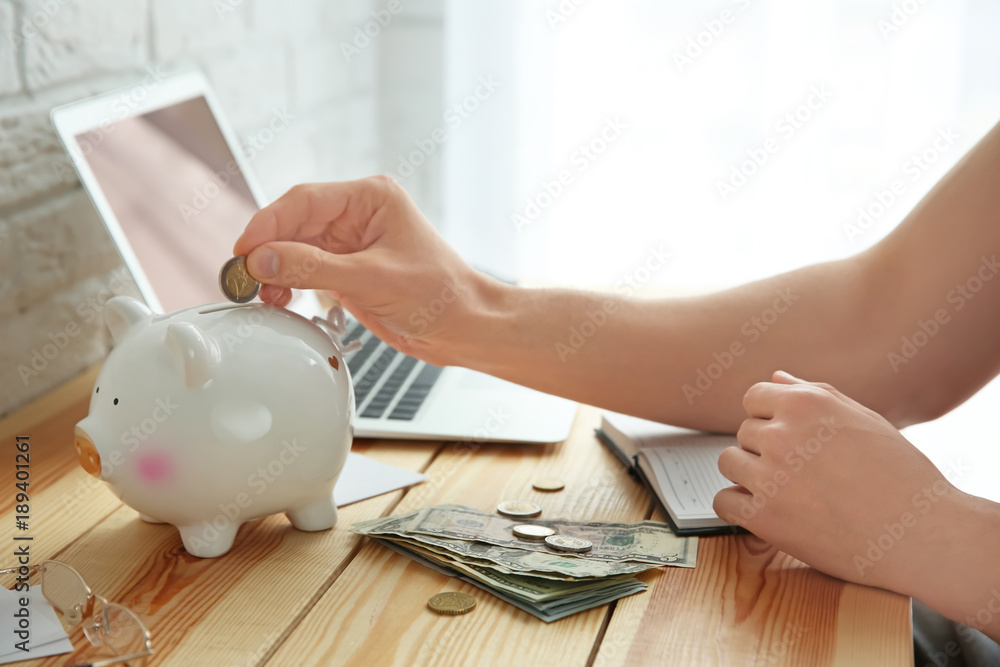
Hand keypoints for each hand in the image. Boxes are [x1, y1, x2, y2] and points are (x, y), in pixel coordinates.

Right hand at [233, 177, 491, 362]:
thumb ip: (314, 268)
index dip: (269, 224)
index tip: (245, 250)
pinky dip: (290, 284)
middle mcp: (358, 216)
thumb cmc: (441, 294)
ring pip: (296, 249)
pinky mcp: (348, 272)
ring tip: (262, 293)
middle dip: (267, 249)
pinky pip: (307, 272)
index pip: (305, 201)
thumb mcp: (373, 279)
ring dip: (275, 270)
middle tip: (242, 276)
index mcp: (371, 198)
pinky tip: (280, 298)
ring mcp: (351, 244)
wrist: (464, 327)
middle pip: (294, 224)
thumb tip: (263, 260)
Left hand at [713, 370, 967, 596]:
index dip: (770, 418)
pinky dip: (739, 508)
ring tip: (789, 492)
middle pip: (744, 432)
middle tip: (803, 472)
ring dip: (751, 476)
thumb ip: (814, 394)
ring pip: (729, 463)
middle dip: (766, 449)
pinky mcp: (764, 517)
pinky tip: (767, 512)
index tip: (789, 439)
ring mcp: (770, 477)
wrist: (922, 533)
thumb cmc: (900, 475)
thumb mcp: (864, 419)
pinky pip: (723, 502)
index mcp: (805, 404)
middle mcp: (782, 435)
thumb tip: (776, 378)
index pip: (754, 398)